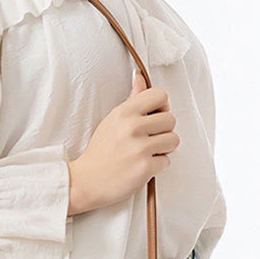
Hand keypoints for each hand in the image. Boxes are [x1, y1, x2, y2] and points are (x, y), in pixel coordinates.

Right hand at [67, 70, 178, 214]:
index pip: (161, 94)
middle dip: (164, 131)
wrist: (86, 181)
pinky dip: (157, 166)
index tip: (153, 117)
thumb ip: (132, 100)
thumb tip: (140, 77)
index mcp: (124, 112)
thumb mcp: (113, 120)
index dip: (162, 106)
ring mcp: (139, 148)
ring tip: (147, 153)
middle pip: (171, 119)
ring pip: (173, 140)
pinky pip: (167, 161)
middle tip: (149, 140)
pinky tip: (142, 166)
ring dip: (164, 149)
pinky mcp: (145, 168)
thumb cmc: (101, 151)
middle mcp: (132, 127)